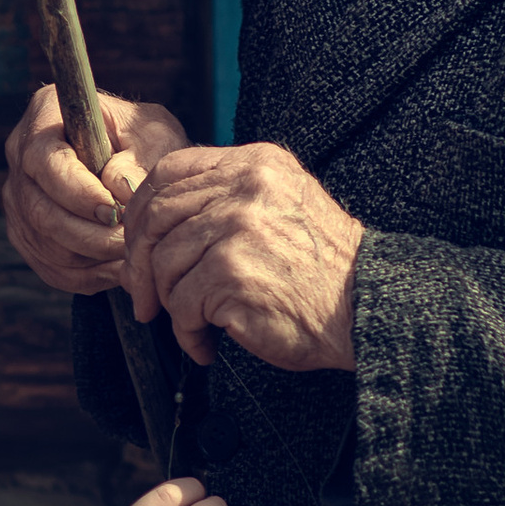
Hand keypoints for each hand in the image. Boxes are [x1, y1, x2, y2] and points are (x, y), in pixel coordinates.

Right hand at [2, 84, 189, 297]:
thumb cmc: (145, 140)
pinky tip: (118, 267)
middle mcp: (20, 155)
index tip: (114, 210)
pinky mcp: (27, 233)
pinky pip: (51, 267)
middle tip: (129, 242)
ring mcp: (18, 198)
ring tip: (130, 254)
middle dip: (89, 234)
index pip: (46, 161)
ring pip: (45, 244)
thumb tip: (118, 189)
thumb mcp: (154, 135)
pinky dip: (87, 276)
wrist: (137, 162)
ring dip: (92, 257)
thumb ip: (140, 158)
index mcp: (45, 115)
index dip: (77, 193)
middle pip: (39, 210)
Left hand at [122, 145, 362, 371]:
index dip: (142, 210)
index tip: (137, 246)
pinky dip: (188, 332)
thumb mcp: (282, 205)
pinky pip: (182, 304)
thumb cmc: (322, 270)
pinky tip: (208, 342)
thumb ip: (229, 197)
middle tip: (145, 300)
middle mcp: (246, 186)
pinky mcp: (232, 272)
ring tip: (196, 324)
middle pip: (157, 216)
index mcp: (255, 163)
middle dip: (139, 265)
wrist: (367, 307)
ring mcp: (238, 227)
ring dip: (172, 304)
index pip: (170, 170)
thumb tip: (157, 220)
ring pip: (164, 263)